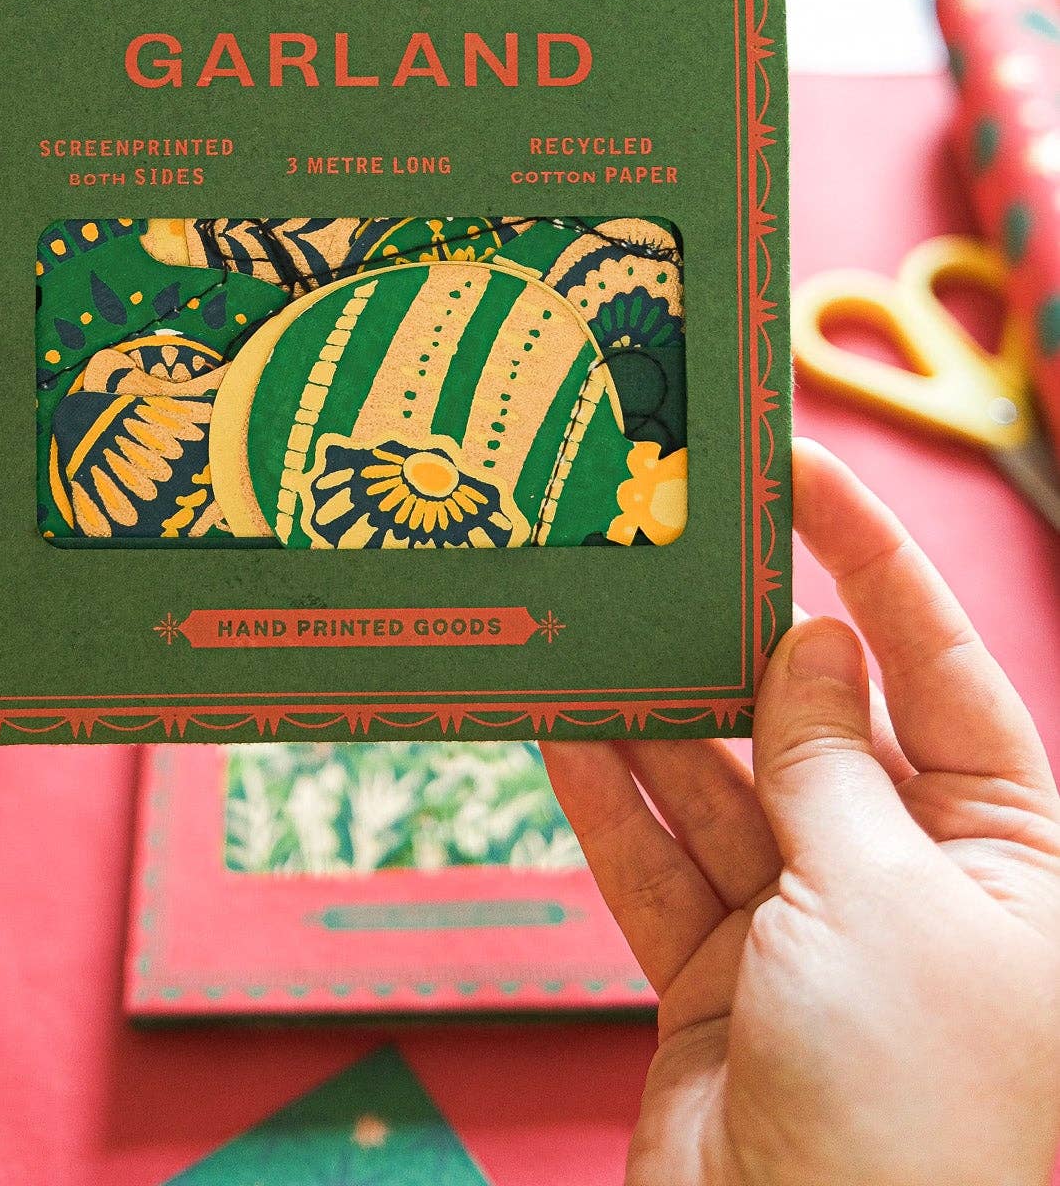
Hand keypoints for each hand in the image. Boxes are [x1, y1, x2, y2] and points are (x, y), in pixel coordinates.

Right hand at [544, 441, 1059, 1185]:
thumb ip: (831, 763)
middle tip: (670, 551)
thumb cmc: (908, 1104)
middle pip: (821, 728)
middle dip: (744, 645)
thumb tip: (817, 648)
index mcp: (1013, 862)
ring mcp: (811, 938)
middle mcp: (916, 889)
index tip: (804, 471)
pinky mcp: (718, 988)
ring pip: (725, 791)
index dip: (876, 563)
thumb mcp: (882, 898)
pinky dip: (610, 802)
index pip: (943, 672)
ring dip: (657, 716)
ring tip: (596, 625)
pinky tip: (561, 729)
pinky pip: (661, 866)